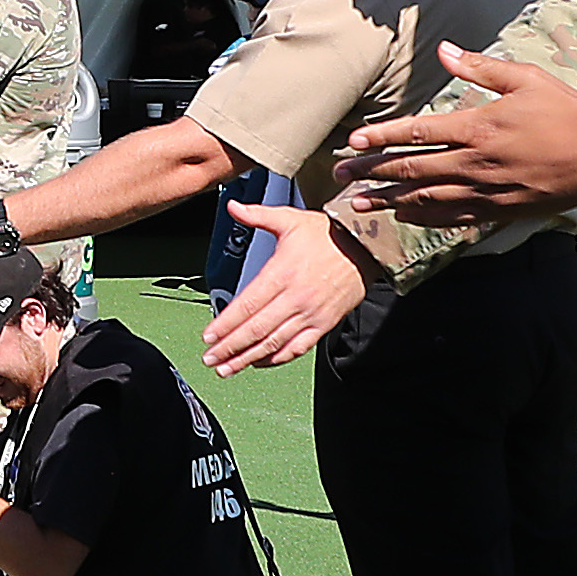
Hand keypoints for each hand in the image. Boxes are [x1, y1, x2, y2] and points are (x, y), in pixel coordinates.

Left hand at [205, 206, 371, 370]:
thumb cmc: (328, 234)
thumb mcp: (290, 219)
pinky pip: (297, 348)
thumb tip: (233, 207)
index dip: (226, 324)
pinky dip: (277, 358)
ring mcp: (310, 314)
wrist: (368, 248)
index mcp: (282, 273)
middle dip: (230, 347)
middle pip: (256, 329)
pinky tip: (259, 363)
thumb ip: (258, 215)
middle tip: (210, 359)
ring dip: (247, 358)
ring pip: (274, 343)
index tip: (209, 336)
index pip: (247, 305)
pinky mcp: (324, 324)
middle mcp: (295, 298)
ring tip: (227, 368)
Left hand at [341, 44, 576, 222]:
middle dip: (371, 172)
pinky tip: (404, 217)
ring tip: (358, 202)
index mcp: (478, 128)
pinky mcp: (499, 210)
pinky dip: (424, 218)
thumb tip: (443, 50)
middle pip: (412, 170)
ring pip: (426, 200)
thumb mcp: (524, 78)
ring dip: (389, 201)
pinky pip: (453, 218)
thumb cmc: (565, 111)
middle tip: (339, 174)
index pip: (417, 133)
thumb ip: (479, 67)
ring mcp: (486, 191)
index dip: (382, 138)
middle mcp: (475, 164)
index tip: (353, 142)